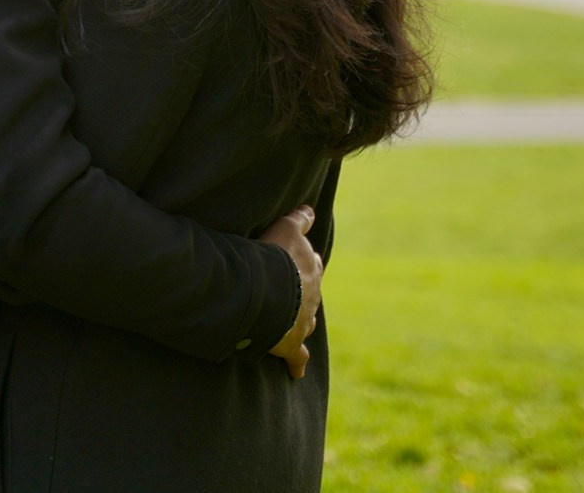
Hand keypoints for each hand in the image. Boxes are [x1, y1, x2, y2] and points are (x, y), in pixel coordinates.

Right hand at [257, 204, 322, 379]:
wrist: (270, 293)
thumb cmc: (275, 258)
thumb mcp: (287, 229)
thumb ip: (299, 219)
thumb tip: (310, 209)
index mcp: (311, 270)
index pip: (311, 264)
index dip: (303, 263)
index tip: (295, 263)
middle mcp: (312, 297)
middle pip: (311, 295)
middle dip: (304, 294)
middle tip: (291, 293)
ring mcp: (303, 322)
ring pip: (306, 323)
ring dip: (300, 323)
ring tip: (290, 324)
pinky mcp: (291, 344)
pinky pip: (297, 357)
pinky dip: (297, 364)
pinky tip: (297, 373)